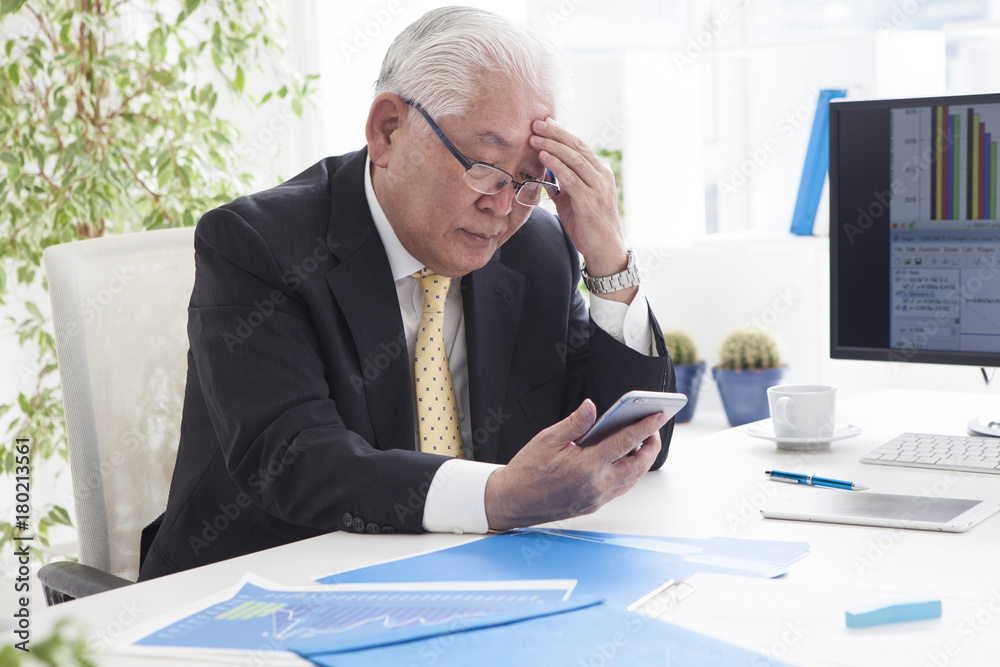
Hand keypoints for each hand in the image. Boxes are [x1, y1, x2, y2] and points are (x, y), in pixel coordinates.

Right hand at [484, 399, 664, 531]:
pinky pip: (620, 488)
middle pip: (638, 466)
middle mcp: (596, 485)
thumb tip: (592, 407)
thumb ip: (575, 423)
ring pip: (631, 479)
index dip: (645, 427)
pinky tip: (623, 460)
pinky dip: (628, 473)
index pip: (625, 442)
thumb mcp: (548, 439)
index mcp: (586, 466)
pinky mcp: (593, 505)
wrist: (512, 501)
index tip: (657, 415)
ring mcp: (596, 498)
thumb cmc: (527, 471)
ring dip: (641, 461)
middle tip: (653, 429)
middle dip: (651, 446)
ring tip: (641, 442)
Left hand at [529, 119, 627, 279]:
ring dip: (553, 146)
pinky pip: (571, 178)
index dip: (561, 133)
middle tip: (537, 123)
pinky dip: (557, 166)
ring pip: (574, 159)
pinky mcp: (590, 201)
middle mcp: (601, 175)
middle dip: (556, 133)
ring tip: (535, 137)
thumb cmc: (587, 223)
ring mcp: (598, 187)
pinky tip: (544, 157)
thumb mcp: (572, 199)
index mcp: (599, 171)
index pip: (579, 145)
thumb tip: (542, 171)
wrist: (604, 248)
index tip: (544, 122)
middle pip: (577, 147)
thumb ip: (560, 184)